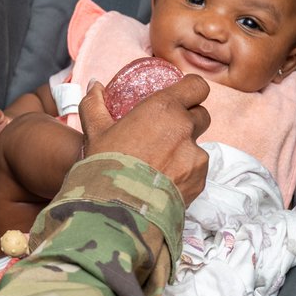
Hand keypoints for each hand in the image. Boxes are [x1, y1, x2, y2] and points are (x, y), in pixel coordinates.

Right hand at [78, 76, 210, 203]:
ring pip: (197, 146)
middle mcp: (185, 129)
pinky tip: (162, 182)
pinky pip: (196, 171)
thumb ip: (95, 104)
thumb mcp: (95, 131)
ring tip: (158, 165)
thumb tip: (95, 85)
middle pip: (201, 115)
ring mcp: (196, 156)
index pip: (197, 86)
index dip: (191, 90)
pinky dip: (184, 174)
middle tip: (164, 133)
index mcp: (163, 109)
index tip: (181, 97)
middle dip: (187, 121)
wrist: (118, 209)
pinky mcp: (200, 181)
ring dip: (183, 151)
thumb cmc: (105, 165)